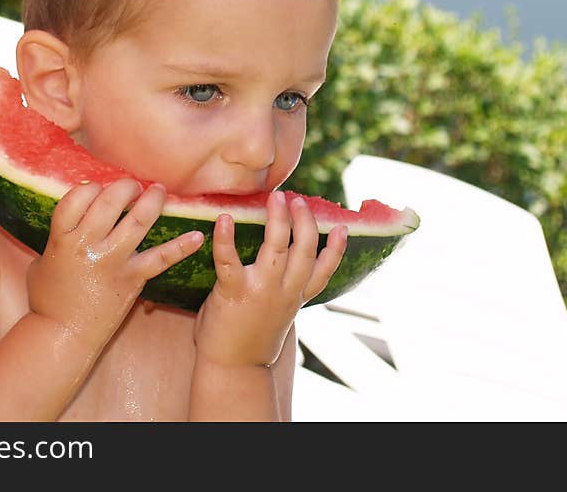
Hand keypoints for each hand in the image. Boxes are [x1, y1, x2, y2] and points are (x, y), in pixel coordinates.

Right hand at [27, 179, 203, 339]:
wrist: (63, 335)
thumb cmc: (47, 300)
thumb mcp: (42, 262)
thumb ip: (56, 240)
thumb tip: (68, 222)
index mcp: (62, 239)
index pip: (78, 197)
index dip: (91, 187)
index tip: (98, 188)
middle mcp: (88, 245)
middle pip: (110, 201)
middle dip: (125, 187)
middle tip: (132, 186)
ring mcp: (113, 260)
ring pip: (139, 221)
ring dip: (152, 201)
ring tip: (157, 191)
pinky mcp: (133, 278)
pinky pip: (162, 258)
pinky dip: (182, 247)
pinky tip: (198, 236)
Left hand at [193, 191, 347, 367]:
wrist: (232, 369)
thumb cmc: (251, 336)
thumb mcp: (279, 313)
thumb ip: (286, 289)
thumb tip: (286, 264)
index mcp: (296, 297)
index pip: (324, 270)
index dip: (336, 248)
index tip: (342, 226)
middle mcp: (285, 291)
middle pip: (305, 250)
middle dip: (305, 221)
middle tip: (298, 199)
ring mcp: (261, 290)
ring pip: (277, 246)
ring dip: (278, 219)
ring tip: (276, 198)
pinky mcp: (233, 291)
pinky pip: (229, 260)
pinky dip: (225, 237)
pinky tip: (224, 218)